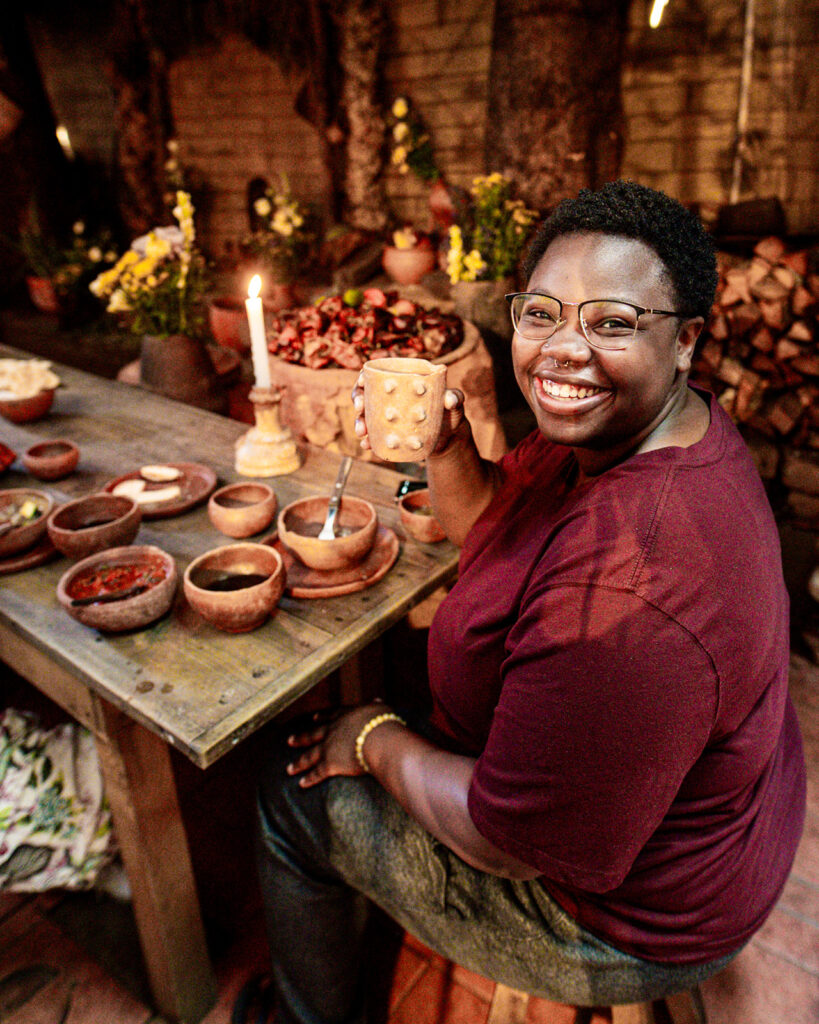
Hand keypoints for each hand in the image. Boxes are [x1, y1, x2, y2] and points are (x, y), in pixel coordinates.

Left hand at [286, 703, 387, 787]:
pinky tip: (302, 783)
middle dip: (301, 738)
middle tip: (290, 741)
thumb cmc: (384, 724)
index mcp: (345, 716)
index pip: (330, 716)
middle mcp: (332, 730)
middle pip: (313, 734)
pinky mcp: (330, 764)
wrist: (379, 739)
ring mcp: (329, 747)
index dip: (322, 717)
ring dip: (299, 763)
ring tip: (289, 769)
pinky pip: (317, 773)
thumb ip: (375, 706)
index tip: (313, 718)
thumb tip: (376, 700)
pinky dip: (309, 779)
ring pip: (309, 755)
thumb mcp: (381, 710)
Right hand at [352, 374, 466, 454]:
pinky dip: (368, 440)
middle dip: (357, 400)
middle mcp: (391, 398)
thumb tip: (449, 399)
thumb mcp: (456, 404)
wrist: (450, 438)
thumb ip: (456, 398)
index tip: (361, 383)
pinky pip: (373, 436)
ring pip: (366, 416)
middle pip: (366, 394)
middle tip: (359, 409)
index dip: (364, 378)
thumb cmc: (452, 414)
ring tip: (362, 433)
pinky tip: (366, 445)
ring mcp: (388, 416)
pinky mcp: (389, 433)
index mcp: (402, 382)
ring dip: (359, 423)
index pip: (377, 375)